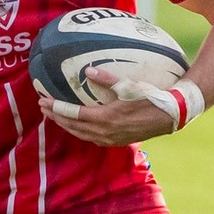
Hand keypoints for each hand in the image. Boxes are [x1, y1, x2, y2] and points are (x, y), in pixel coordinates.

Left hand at [36, 67, 178, 146]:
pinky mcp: (116, 141)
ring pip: (80, 134)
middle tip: (43, 108)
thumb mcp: (127, 85)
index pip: (72, 114)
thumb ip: (106, 79)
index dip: (56, 108)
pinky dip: (80, 131)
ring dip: (66, 125)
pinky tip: (78, 125)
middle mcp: (104, 132)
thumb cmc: (150, 97)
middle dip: (56, 117)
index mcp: (104, 118)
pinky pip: (91, 138)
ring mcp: (110, 139)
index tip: (43, 101)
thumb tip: (87, 71)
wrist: (170, 115)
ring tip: (55, 116)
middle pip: (72, 126)